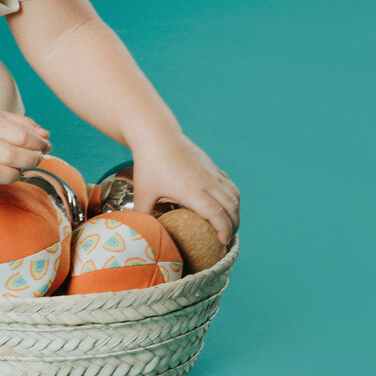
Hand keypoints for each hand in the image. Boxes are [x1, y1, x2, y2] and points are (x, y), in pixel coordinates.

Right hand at [0, 110, 51, 202]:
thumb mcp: (0, 116)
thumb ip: (25, 124)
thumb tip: (45, 135)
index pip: (21, 135)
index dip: (39, 143)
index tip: (45, 147)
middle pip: (11, 155)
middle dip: (31, 159)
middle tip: (37, 158)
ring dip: (14, 175)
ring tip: (19, 170)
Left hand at [130, 129, 239, 246]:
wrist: (156, 133)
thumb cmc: (148, 163)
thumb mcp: (142, 192)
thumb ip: (142, 216)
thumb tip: (139, 234)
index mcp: (192, 191)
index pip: (217, 215)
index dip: (224, 230)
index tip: (222, 243)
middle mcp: (207, 181)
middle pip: (231, 207)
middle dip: (234, 226)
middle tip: (227, 240)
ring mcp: (211, 172)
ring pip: (233, 195)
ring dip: (236, 212)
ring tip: (230, 225)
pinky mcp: (210, 165)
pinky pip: (228, 184)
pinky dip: (232, 198)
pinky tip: (225, 206)